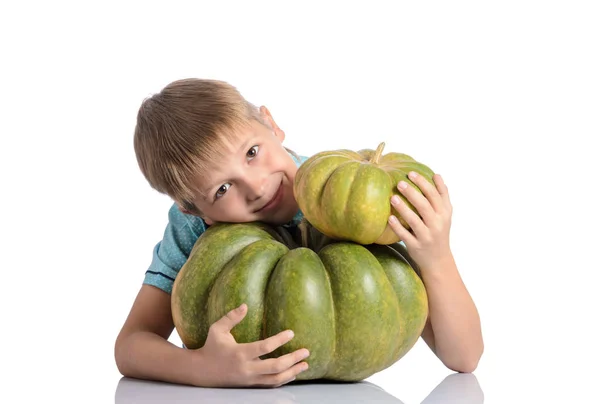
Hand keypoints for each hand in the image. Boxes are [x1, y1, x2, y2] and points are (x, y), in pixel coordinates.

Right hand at [194, 303, 309, 386]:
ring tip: (305, 364)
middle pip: (275, 366)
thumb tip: (245, 305)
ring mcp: (249, 379)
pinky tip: (293, 373)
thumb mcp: (217, 329)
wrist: (202, 372)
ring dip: (292, 372)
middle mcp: (246, 368)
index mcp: (240, 353)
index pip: (264, 347)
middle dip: (292, 359)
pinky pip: (270, 385)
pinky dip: (283, 380)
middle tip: (306, 351)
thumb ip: (231, 317)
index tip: (291, 333)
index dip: (279, 340)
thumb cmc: (211, 347)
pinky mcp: (250, 385)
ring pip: (275, 379)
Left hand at [388, 171, 452, 270]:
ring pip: (415, 221)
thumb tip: (437, 174)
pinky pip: (406, 236)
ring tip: (393, 197)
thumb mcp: (445, 214)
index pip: (435, 195)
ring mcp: (427, 236)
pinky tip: (390, 218)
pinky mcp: (417, 246)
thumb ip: (442, 196)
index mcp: (444, 214)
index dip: (424, 183)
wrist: (438, 260)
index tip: (411, 173)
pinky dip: (398, 227)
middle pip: (425, 206)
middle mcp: (437, 224)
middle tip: (400, 182)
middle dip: (413, 193)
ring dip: (404, 208)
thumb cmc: (439, 231)